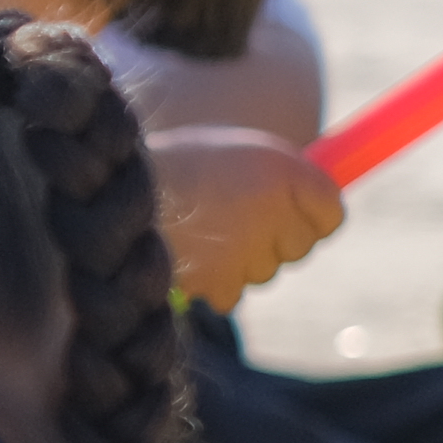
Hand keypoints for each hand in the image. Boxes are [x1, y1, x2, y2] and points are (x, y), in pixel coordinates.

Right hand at [150, 127, 345, 306]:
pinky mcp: (219, 283)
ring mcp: (248, 251)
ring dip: (241, 259)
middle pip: (299, 245)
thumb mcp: (234, 150)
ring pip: (264, 269)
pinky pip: (233, 292)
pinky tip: (189, 256)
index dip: (310, 213)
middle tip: (232, 215)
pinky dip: (215, 282)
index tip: (288, 206)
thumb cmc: (173, 164)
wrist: (111, 188)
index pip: (331, 214)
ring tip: (200, 231)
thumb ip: (277, 174)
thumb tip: (317, 211)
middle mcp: (274, 211)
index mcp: (283, 171)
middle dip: (274, 236)